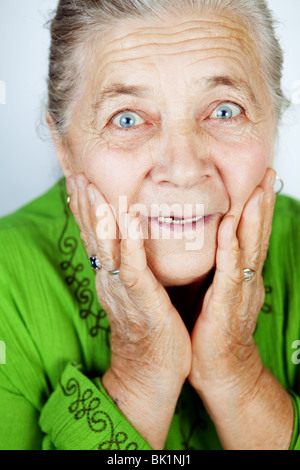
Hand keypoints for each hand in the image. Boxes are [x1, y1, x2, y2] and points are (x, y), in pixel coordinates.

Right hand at [66, 173, 190, 448]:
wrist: (150, 374)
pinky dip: (129, 240)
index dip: (87, 211)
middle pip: (94, 238)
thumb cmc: (150, 332)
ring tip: (91, 186)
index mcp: (112, 279)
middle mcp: (111, 281)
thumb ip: (132, 270)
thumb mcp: (137, 295)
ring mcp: (123, 290)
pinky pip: (133, 265)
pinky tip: (126, 217)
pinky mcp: (142, 300)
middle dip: (86, 205)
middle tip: (77, 174)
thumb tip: (132, 247)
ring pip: (107, 247)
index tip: (81, 183)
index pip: (95, 239)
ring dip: (99, 215)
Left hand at [189, 168, 276, 397]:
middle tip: (267, 173)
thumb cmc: (213, 328)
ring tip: (258, 191)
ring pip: (249, 250)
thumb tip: (204, 241)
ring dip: (253, 220)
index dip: (254, 207)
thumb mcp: (213, 289)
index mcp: (240, 274)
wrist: (220, 369)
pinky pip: (230, 276)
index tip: (257, 178)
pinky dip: (231, 252)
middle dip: (262, 204)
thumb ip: (213, 266)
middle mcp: (245, 279)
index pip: (249, 234)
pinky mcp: (226, 308)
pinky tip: (231, 230)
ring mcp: (239, 293)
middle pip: (255, 236)